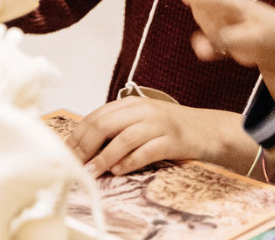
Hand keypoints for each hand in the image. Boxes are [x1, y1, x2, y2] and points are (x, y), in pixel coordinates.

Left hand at [65, 97, 249, 174]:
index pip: (96, 116)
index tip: (66, 152)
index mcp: (131, 103)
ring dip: (103, 157)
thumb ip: (117, 128)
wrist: (208, 129)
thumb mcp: (141, 121)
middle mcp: (143, 110)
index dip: (78, 136)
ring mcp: (158, 124)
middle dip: (85, 146)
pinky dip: (129, 161)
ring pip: (123, 138)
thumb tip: (86, 146)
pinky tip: (118, 171)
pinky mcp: (171, 140)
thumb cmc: (171, 128)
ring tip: (91, 171)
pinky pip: (146, 151)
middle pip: (104, 124)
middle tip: (73, 163)